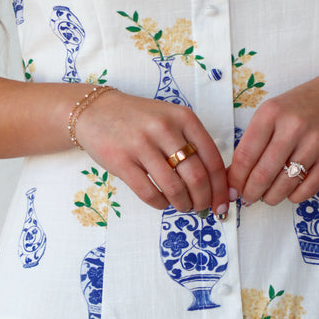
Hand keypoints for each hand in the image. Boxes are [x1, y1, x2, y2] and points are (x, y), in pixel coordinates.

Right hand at [75, 90, 229, 215]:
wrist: (95, 111)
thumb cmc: (139, 119)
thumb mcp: (171, 119)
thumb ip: (192, 143)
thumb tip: (216, 183)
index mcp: (184, 118)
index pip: (212, 159)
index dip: (221, 187)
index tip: (224, 203)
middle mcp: (164, 129)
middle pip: (196, 177)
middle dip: (204, 200)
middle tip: (202, 208)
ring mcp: (141, 145)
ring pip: (174, 188)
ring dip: (183, 204)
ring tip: (184, 206)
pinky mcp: (121, 161)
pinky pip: (149, 193)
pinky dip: (160, 204)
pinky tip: (163, 202)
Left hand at [228, 71, 318, 204]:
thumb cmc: (300, 108)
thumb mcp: (272, 113)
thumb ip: (252, 141)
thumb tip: (233, 176)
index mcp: (271, 113)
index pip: (245, 156)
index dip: (236, 179)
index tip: (232, 189)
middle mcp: (293, 127)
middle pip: (262, 175)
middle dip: (251, 193)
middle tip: (249, 197)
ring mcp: (315, 142)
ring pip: (284, 186)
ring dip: (271, 197)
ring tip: (268, 196)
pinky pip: (308, 189)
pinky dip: (294, 197)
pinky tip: (289, 191)